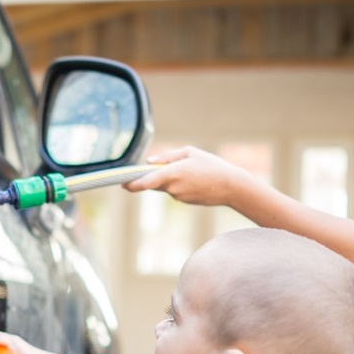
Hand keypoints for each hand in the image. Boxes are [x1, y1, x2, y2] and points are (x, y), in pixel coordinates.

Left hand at [123, 146, 248, 206]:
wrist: (231, 187)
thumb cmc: (212, 165)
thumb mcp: (190, 152)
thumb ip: (167, 156)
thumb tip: (150, 161)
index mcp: (172, 173)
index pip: (146, 182)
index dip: (132, 184)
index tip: (122, 184)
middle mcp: (173, 187)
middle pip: (154, 183)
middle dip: (152, 177)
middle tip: (158, 168)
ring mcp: (178, 196)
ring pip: (166, 187)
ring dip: (170, 179)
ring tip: (191, 171)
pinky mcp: (185, 201)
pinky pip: (176, 191)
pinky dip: (179, 185)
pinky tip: (194, 180)